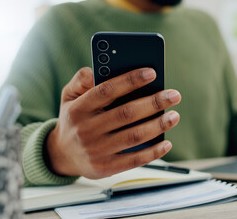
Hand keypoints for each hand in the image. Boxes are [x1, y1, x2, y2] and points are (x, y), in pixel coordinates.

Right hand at [46, 67, 180, 178]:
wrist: (62, 154)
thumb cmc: (74, 119)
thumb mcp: (69, 96)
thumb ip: (80, 80)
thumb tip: (95, 70)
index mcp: (79, 109)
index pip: (107, 91)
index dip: (130, 80)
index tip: (152, 72)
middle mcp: (87, 130)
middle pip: (126, 114)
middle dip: (154, 103)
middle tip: (174, 95)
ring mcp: (96, 150)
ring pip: (133, 136)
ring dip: (158, 126)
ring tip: (174, 116)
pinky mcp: (105, 167)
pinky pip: (133, 160)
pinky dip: (152, 152)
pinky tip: (166, 143)